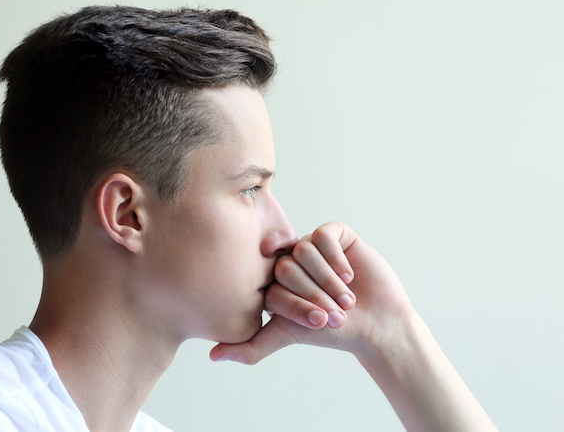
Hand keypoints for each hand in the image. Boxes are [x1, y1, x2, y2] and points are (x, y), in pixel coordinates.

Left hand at [210, 222, 414, 362]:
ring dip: (328, 281)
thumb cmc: (332, 332)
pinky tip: (350, 275)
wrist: (377, 325)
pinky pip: (324, 235)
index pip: (270, 284)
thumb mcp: (287, 336)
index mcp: (274, 281)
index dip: (295, 305)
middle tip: (333, 313)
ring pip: (304, 250)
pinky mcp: (335, 234)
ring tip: (346, 300)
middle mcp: (290, 260)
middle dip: (313, 295)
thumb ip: (251, 346)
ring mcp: (312, 245)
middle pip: (286, 267)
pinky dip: (337, 259)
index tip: (316, 323)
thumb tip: (213, 356)